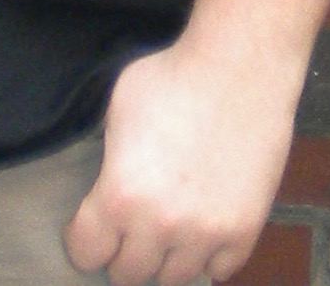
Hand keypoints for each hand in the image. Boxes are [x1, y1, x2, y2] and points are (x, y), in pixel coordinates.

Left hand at [64, 37, 300, 285]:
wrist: (241, 65)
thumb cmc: (175, 73)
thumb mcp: (119, 105)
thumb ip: (107, 154)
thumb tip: (104, 178)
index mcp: (119, 195)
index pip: (86, 254)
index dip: (86, 240)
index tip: (94, 227)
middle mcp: (159, 225)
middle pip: (128, 274)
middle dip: (126, 250)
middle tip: (134, 227)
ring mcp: (205, 233)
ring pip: (173, 279)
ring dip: (168, 257)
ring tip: (171, 228)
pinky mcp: (243, 231)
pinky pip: (219, 271)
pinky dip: (210, 256)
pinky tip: (205, 231)